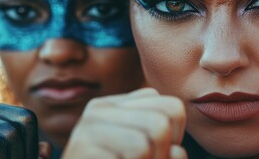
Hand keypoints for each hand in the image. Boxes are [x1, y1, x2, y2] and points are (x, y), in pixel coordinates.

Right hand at [62, 88, 186, 158]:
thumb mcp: (145, 155)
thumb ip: (165, 148)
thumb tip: (177, 151)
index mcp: (119, 104)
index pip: (172, 107)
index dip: (176, 138)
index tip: (157, 154)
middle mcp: (100, 108)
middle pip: (161, 122)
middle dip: (163, 155)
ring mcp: (88, 126)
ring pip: (147, 140)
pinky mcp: (81, 147)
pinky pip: (132, 155)